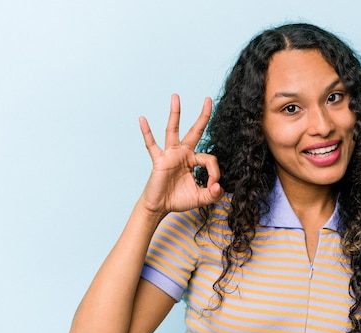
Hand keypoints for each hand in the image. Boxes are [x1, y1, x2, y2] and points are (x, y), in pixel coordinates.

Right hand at [138, 94, 222, 214]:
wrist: (160, 206)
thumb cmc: (179, 199)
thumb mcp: (201, 198)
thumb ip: (213, 194)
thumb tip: (219, 187)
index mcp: (194, 160)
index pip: (210, 159)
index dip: (215, 172)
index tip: (213, 186)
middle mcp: (183, 153)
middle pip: (195, 131)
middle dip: (203, 116)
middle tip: (208, 100)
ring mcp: (170, 155)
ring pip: (173, 130)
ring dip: (175, 114)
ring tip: (176, 97)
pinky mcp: (159, 160)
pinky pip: (151, 145)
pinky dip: (147, 133)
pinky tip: (142, 119)